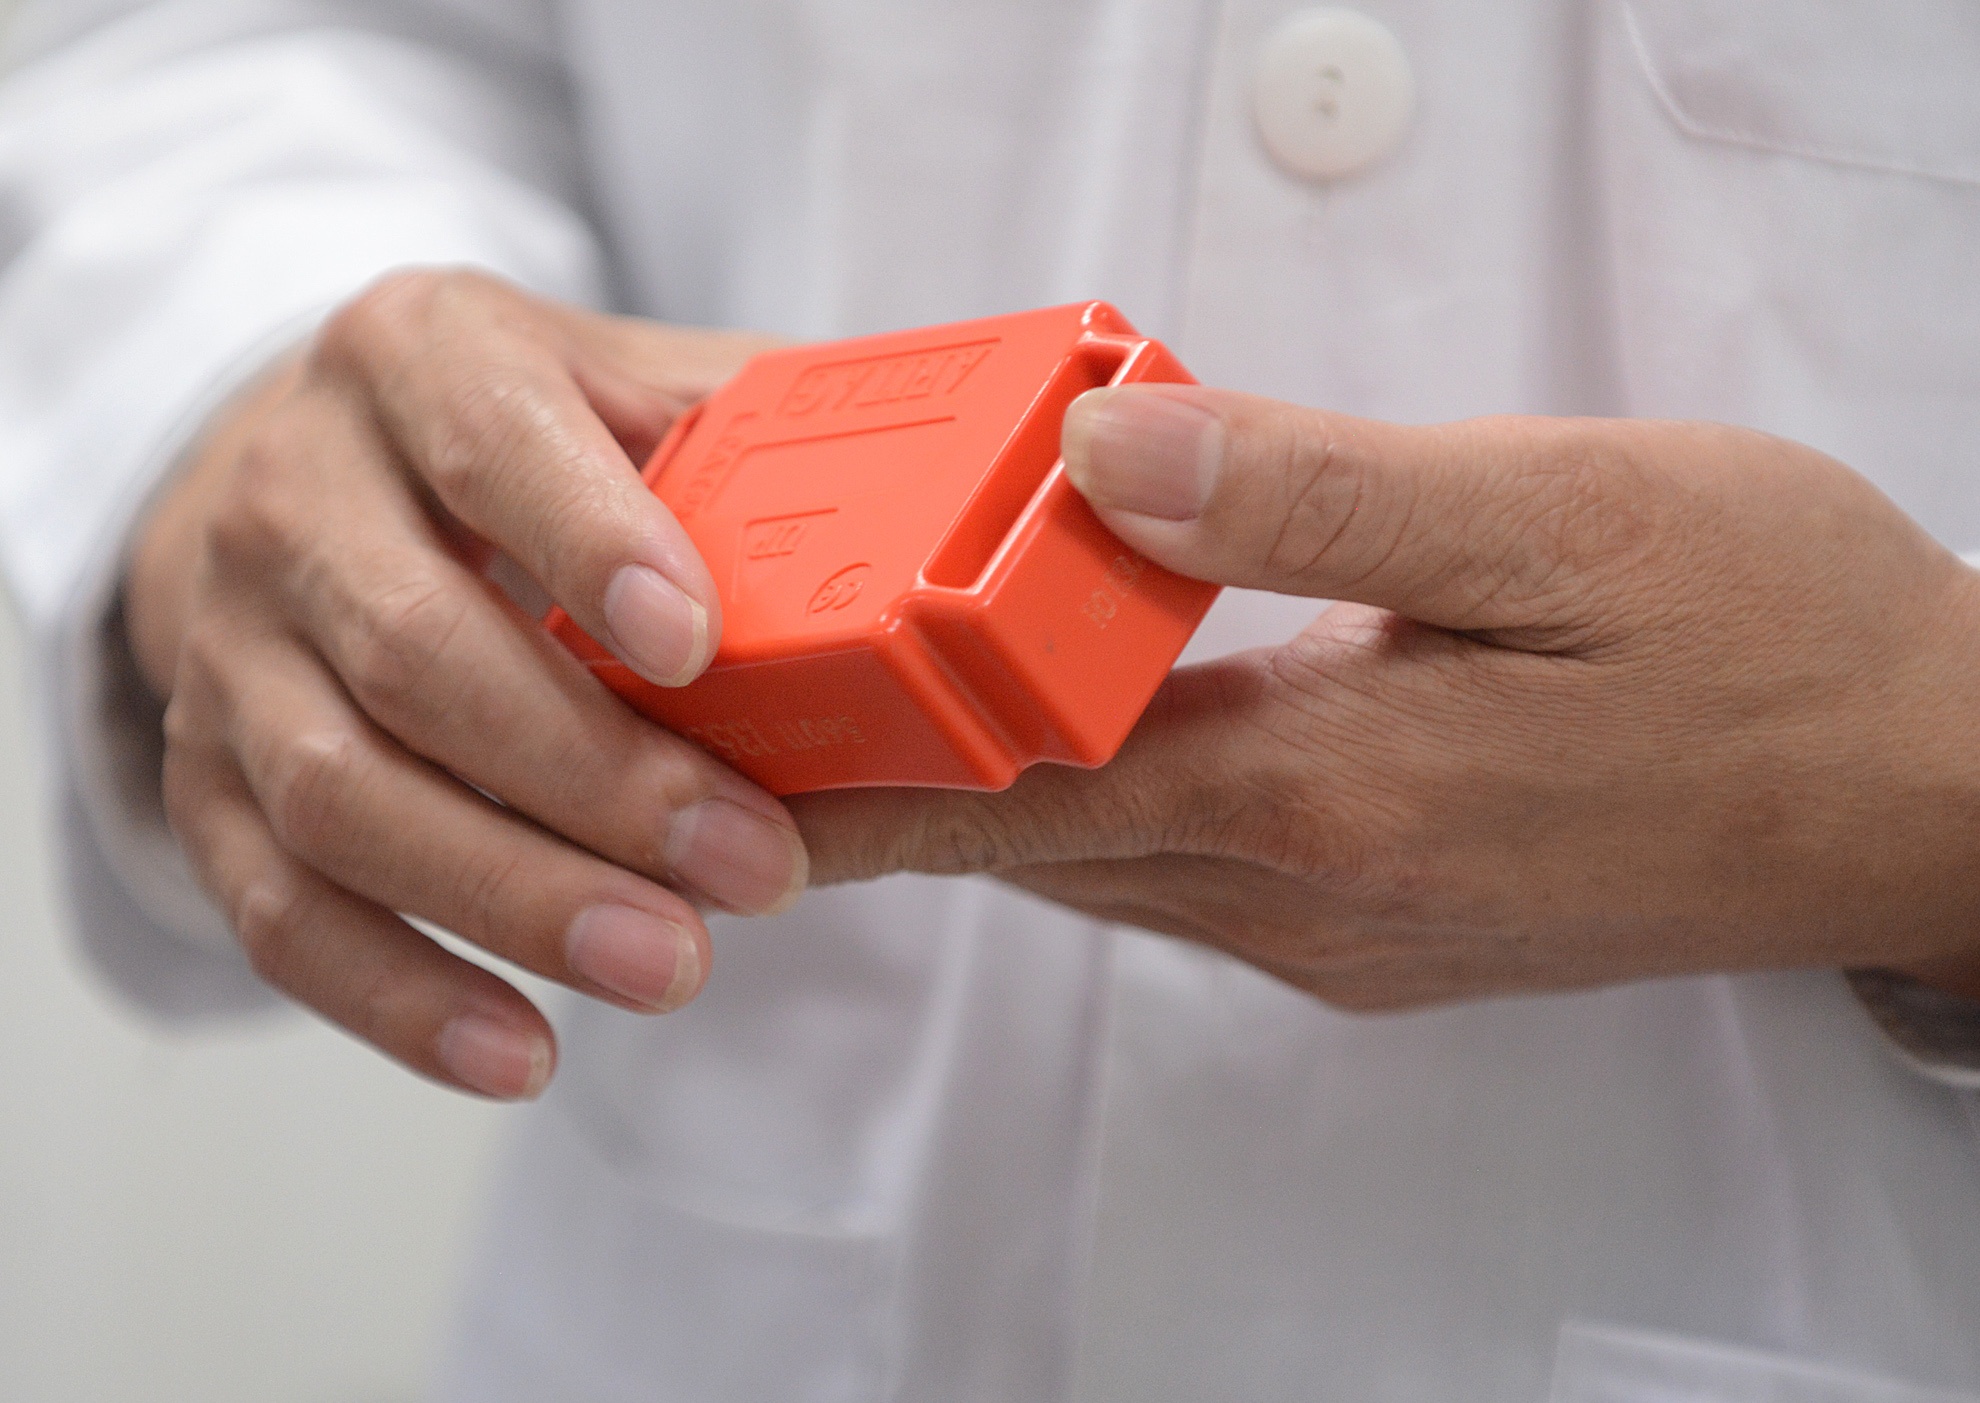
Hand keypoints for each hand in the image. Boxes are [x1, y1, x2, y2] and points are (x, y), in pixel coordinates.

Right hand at [129, 269, 807, 1099]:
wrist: (311, 473)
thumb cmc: (518, 437)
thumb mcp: (622, 384)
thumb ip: (749, 431)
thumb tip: (953, 505)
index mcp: (414, 358)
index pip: (488, 438)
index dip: (587, 539)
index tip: (697, 644)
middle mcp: (290, 494)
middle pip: (414, 649)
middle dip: (592, 776)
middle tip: (752, 866)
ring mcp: (229, 649)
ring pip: (340, 795)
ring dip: (512, 898)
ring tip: (669, 968)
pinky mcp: (203, 782)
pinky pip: (278, 909)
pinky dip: (397, 995)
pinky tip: (522, 1052)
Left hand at [794, 386, 1979, 1009]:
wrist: (1929, 793)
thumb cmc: (1777, 641)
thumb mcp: (1556, 512)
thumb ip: (1309, 491)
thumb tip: (1103, 453)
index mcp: (1329, 794)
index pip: (1012, 797)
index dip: (850, 771)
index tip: (717, 752)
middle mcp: (1313, 900)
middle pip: (1035, 847)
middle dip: (894, 780)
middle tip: (777, 694)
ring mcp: (1349, 936)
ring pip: (1106, 868)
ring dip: (994, 794)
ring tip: (896, 698)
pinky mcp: (1388, 932)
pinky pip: (1192, 875)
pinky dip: (1104, 805)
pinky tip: (1092, 729)